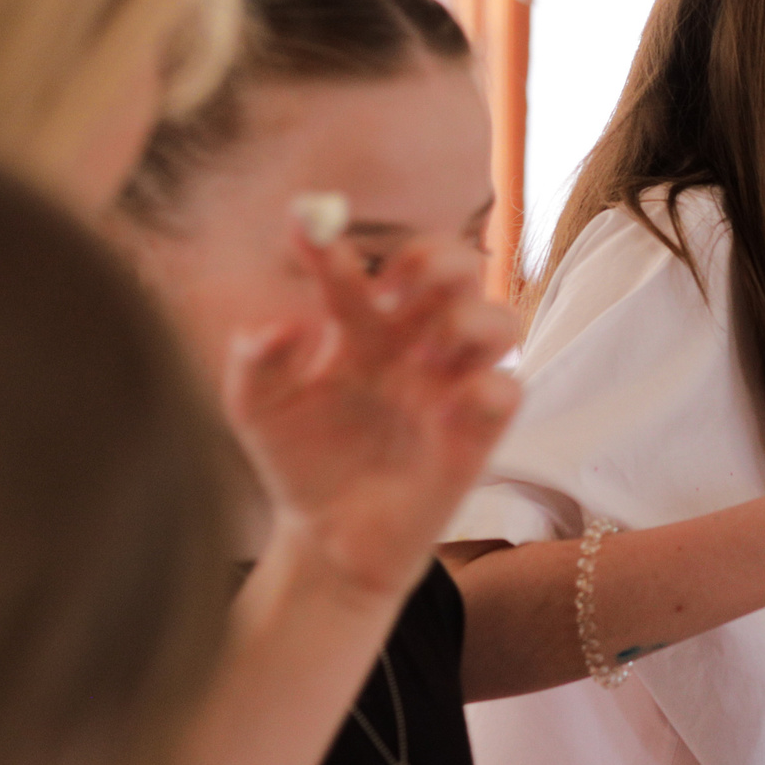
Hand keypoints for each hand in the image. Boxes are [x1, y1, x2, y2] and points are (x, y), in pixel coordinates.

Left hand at [226, 231, 519, 599]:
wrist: (327, 539)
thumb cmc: (301, 463)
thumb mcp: (258, 411)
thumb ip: (256, 364)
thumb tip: (281, 325)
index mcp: (362, 328)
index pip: (357, 268)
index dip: (329, 243)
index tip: (303, 225)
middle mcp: (415, 344)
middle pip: (458, 267)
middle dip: (434, 260)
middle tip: (391, 293)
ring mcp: (452, 385)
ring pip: (501, 318)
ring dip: (467, 321)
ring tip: (421, 356)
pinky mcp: (478, 432)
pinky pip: (509, 391)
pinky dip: (484, 389)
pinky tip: (442, 412)